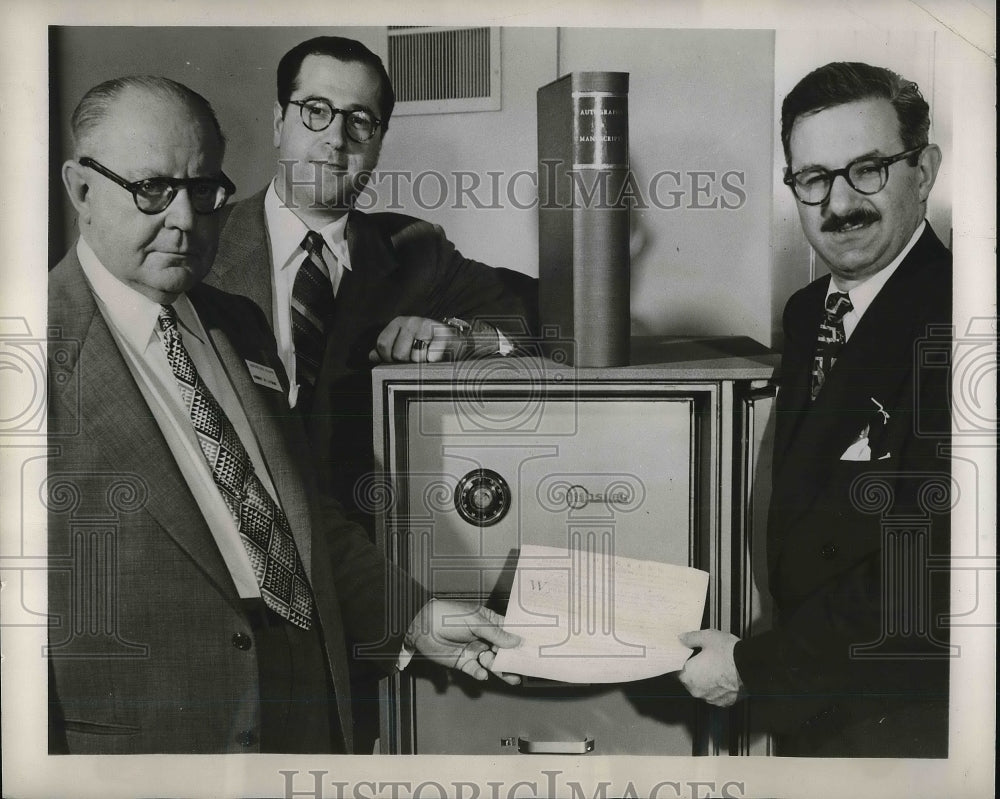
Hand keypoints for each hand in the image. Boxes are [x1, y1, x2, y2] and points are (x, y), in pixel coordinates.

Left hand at [368, 316, 460, 363]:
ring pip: (415, 357)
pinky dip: (433, 360)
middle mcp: (411, 321)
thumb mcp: (404, 343)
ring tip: (426, 357)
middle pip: (398, 354)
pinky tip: (435, 357)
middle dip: (406, 362)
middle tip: (415, 359)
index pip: (382, 344)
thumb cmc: (426, 344)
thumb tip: (371, 356)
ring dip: (421, 363)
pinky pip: (431, 356)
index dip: (387, 358)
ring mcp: (427, 326)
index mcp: (399, 322)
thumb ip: (387, 350)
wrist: (455, 340)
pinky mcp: (443, 334)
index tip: (396, 361)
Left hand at [406, 599, 520, 684]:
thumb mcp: (475, 621)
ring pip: (493, 663)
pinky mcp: (464, 662)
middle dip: (513, 660)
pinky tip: (483, 672)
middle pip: (503, 651)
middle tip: (524, 668)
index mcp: (489, 622)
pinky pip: (476, 670)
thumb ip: (495, 634)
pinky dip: (481, 673)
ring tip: (510, 677)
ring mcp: (474, 650)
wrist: (422, 626)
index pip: (509, 632)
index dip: (520, 640)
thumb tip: (516, 641)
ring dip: (501, 670)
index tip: (533, 649)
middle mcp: (484, 637)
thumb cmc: (448, 615)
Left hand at [677, 629, 742, 706]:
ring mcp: (711, 699)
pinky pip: (716, 694)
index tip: (687, 656)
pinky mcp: (724, 703)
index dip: (682, 662)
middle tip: (703, 659)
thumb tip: (681, 639)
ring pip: (704, 688)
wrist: (751, 667)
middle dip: (695, 671)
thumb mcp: (707, 637)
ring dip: (707, 680)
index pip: (678, 670)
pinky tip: (724, 677)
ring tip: (716, 667)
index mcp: (688, 677)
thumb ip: (690, 638)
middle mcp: (697, 691)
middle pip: (690, 680)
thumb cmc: (727, 652)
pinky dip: (718, 687)